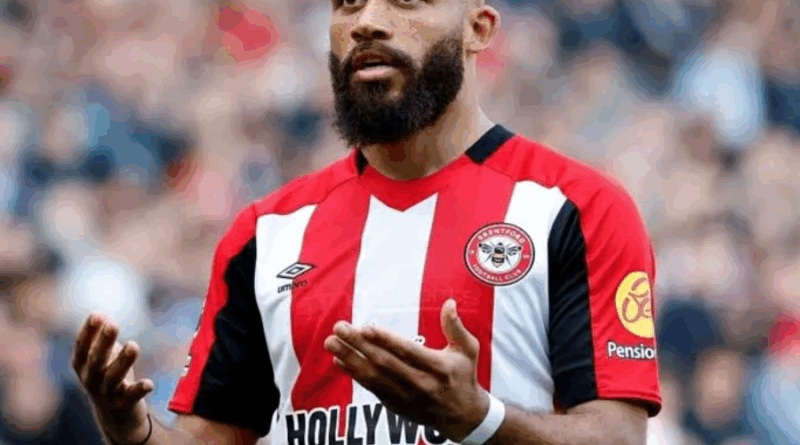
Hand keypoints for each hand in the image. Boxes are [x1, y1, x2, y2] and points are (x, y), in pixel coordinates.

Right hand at [72, 312, 153, 444]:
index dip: (88, 331)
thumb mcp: (102, 357)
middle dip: (104, 342)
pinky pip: (131, 397)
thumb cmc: (108, 377)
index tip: (98, 314)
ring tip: (133, 345)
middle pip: (95, 360)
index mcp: (82, 366)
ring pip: (112, 378)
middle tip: (113, 324)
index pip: (82, 347)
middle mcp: (90, 380)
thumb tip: (100, 313)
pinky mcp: (123, 405)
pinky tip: (150, 383)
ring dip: (123, 362)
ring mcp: (106, 394)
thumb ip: (100, 338)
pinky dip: (139, 389)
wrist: (116, 417)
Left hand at [324, 299, 490, 441]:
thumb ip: (456, 327)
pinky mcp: (396, 404)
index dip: (386, 341)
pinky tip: (340, 360)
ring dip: (350, 358)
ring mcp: (406, 396)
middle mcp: (421, 383)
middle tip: (339, 328)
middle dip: (359, 345)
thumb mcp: (468, 350)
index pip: (408, 352)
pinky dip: (354, 374)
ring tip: (332, 342)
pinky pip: (371, 388)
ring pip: (373, 376)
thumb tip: (449, 303)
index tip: (366, 328)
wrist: (462, 416)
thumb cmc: (463, 376)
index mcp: (439, 368)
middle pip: (385, 363)